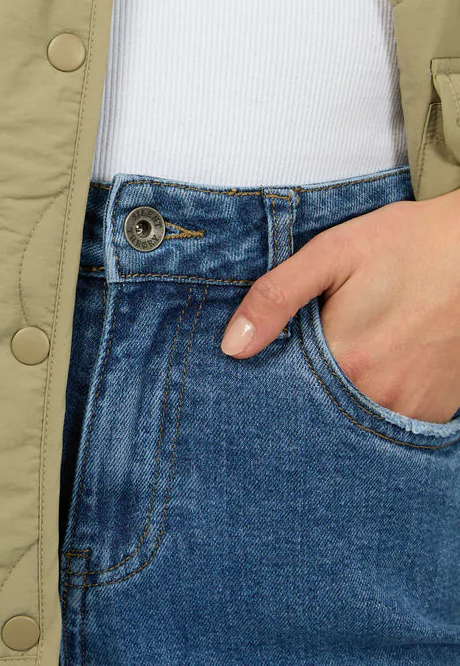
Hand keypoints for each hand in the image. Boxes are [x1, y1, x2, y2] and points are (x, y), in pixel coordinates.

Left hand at [219, 189, 459, 424]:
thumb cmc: (403, 244)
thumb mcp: (332, 254)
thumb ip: (276, 297)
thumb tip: (231, 346)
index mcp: (346, 359)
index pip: (282, 389)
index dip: (268, 374)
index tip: (266, 354)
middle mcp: (378, 396)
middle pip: (317, 408)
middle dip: (301, 388)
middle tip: (309, 349)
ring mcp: (411, 409)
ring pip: (352, 419)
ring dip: (338, 396)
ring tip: (342, 354)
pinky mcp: (434, 412)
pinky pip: (388, 421)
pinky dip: (372, 401)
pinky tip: (371, 367)